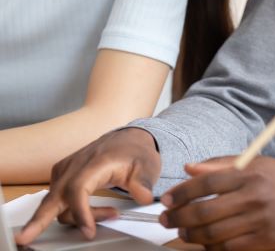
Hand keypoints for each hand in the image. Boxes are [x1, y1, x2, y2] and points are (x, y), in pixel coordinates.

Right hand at [16, 128, 159, 244]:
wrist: (130, 139)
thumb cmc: (136, 152)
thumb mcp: (148, 165)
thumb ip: (144, 182)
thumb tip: (144, 196)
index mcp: (95, 162)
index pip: (78, 189)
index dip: (81, 212)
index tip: (90, 230)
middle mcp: (76, 165)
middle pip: (53, 196)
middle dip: (39, 219)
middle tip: (25, 237)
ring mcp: (67, 169)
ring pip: (57, 203)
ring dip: (77, 216)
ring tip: (109, 213)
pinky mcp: (63, 174)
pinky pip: (58, 199)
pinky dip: (70, 211)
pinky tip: (90, 213)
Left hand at [160, 156, 274, 249]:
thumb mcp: (255, 162)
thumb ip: (221, 164)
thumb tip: (189, 167)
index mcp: (248, 173)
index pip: (205, 183)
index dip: (181, 192)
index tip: (167, 198)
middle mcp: (252, 196)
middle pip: (205, 211)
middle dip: (178, 217)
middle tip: (166, 219)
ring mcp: (258, 221)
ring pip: (213, 234)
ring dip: (191, 235)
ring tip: (182, 232)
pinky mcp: (264, 241)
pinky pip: (229, 248)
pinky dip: (211, 247)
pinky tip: (205, 242)